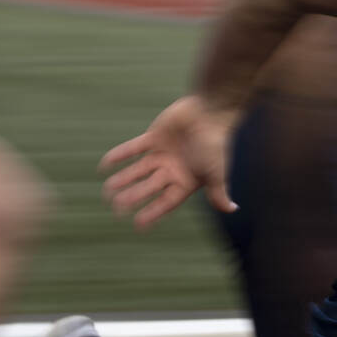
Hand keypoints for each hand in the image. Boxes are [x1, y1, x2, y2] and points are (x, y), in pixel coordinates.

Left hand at [100, 96, 237, 229]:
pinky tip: (104, 165)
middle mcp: (173, 170)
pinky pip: (133, 148)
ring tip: (107, 190)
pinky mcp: (154, 137)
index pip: (167, 201)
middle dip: (133, 197)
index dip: (153, 213)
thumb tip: (232, 209)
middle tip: (117, 206)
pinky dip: (119, 155)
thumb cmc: (215, 143)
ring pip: (138, 170)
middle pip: (149, 187)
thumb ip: (218, 191)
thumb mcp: (217, 171)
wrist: (211, 111)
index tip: (138, 225)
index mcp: (187, 181)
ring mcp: (162, 153)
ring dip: (123, 179)